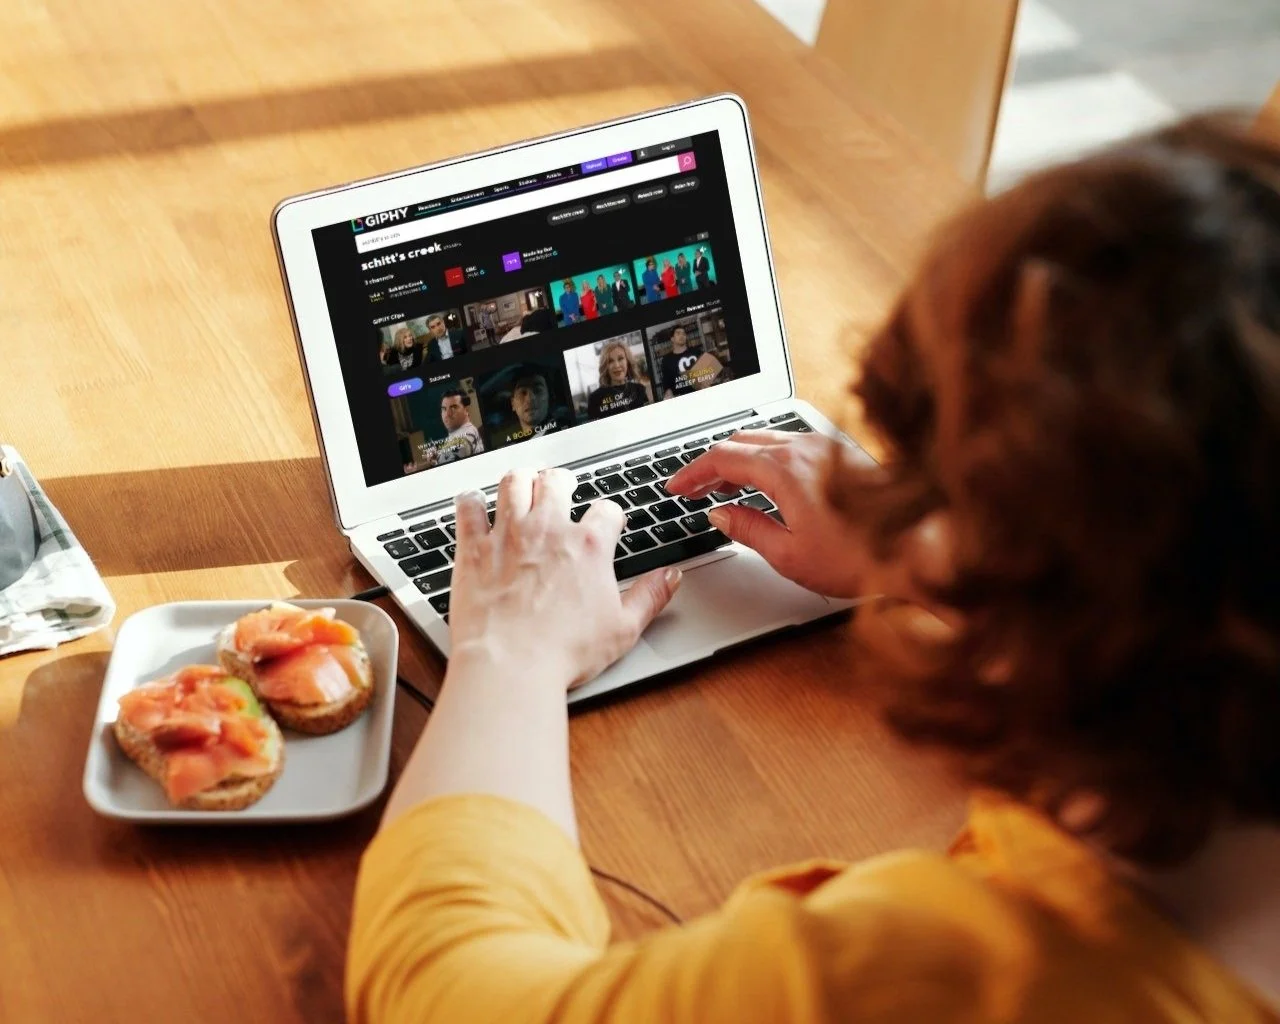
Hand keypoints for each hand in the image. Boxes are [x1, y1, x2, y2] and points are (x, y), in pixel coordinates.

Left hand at [448, 469, 681, 688]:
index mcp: (589, 546)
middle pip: (556, 482)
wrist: (511, 665)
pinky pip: (468, 509)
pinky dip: (470, 502)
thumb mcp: (623, 628)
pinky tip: (472, 502)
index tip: (608, 522)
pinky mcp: (474, 549)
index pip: (607, 510)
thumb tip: (670, 578)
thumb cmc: (564, 651)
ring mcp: (508, 534)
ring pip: (513, 483)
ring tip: (523, 481)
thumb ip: (650, 597)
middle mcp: (549, 529)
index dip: (610, 515)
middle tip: (561, 486)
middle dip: (561, 481)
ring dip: (520, 478)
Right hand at [664, 430, 867, 597]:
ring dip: (739, 459)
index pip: (722, 458)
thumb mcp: (789, 554)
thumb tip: (720, 514)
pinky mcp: (842, 455)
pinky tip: (767, 482)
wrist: (924, 549)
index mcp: (784, 470)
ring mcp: (826, 448)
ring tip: (724, 487)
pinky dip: (766, 458)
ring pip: (767, 441)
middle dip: (711, 464)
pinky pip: (791, 445)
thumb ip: (748, 529)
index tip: (676, 487)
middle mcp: (804, 449)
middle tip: (693, 489)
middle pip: (741, 442)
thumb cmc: (863, 557)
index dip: (692, 472)